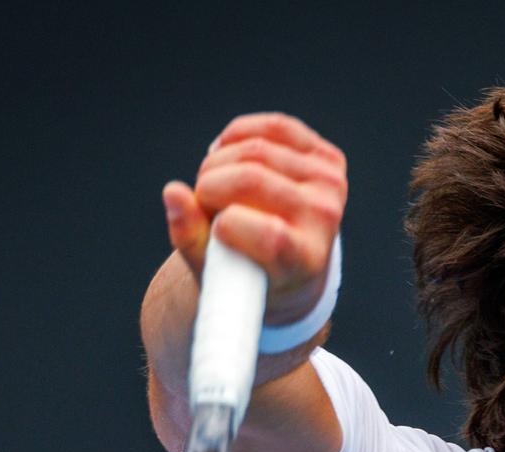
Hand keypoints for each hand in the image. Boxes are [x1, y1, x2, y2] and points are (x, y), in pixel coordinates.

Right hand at [162, 112, 346, 327]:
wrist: (290, 264)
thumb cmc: (246, 271)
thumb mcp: (213, 270)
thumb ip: (189, 237)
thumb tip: (173, 192)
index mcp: (303, 261)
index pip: (271, 235)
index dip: (229, 224)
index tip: (215, 227)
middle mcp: (325, 221)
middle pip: (252, 180)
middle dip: (210, 184)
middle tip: (204, 200)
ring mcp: (331, 186)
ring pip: (257, 149)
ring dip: (219, 162)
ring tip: (217, 185)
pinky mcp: (330, 159)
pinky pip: (275, 127)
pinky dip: (238, 136)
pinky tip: (226, 153)